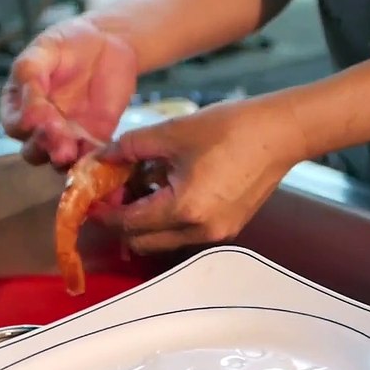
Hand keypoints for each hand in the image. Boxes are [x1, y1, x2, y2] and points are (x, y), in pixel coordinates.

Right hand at [0, 16, 137, 168]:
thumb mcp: (45, 49)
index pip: (14, 125)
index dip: (23, 125)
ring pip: (58, 160)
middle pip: (33, 149)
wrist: (110, 42)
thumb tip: (27, 103)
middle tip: (58, 138)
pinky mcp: (95, 138)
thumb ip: (30, 72)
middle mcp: (41, 124)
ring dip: (64, 159)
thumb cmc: (70, 42)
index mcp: (20, 103)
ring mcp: (68, 134)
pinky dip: (92, 161)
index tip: (39, 116)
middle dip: (43, 146)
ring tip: (71, 151)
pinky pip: (91, 158)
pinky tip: (96, 155)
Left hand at [94, 98, 305, 252]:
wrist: (280, 133)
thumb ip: (129, 148)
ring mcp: (218, 232)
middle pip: (143, 240)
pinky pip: (187, 231)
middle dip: (122, 220)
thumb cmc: (231, 129)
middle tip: (112, 193)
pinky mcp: (230, 226)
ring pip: (165, 238)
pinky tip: (170, 187)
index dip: (103, 211)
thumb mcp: (172, 133)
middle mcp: (201, 230)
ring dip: (146, 220)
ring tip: (143, 186)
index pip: (128, 222)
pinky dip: (170, 217)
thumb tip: (101, 158)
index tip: (90, 197)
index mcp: (183, 209)